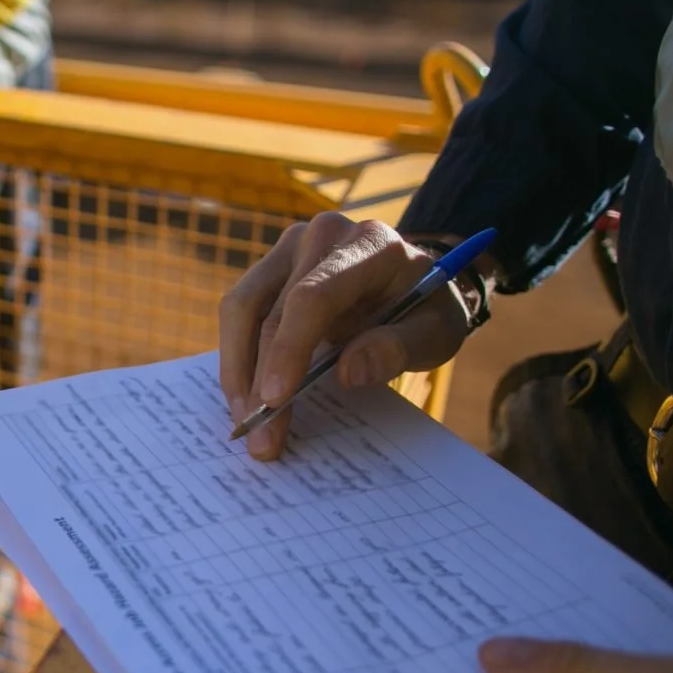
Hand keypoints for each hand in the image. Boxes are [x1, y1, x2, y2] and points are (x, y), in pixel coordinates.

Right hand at [217, 213, 472, 460]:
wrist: (414, 282)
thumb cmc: (427, 310)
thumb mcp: (435, 332)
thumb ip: (399, 347)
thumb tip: (350, 373)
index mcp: (370, 245)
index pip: (314, 296)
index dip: (290, 349)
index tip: (276, 400)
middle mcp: (321, 235)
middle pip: (272, 310)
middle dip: (261, 379)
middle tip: (261, 437)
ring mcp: (289, 248)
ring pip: (240, 308)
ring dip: (237, 369)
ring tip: (246, 419)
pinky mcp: (270, 268)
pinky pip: (238, 312)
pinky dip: (237, 357)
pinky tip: (245, 394)